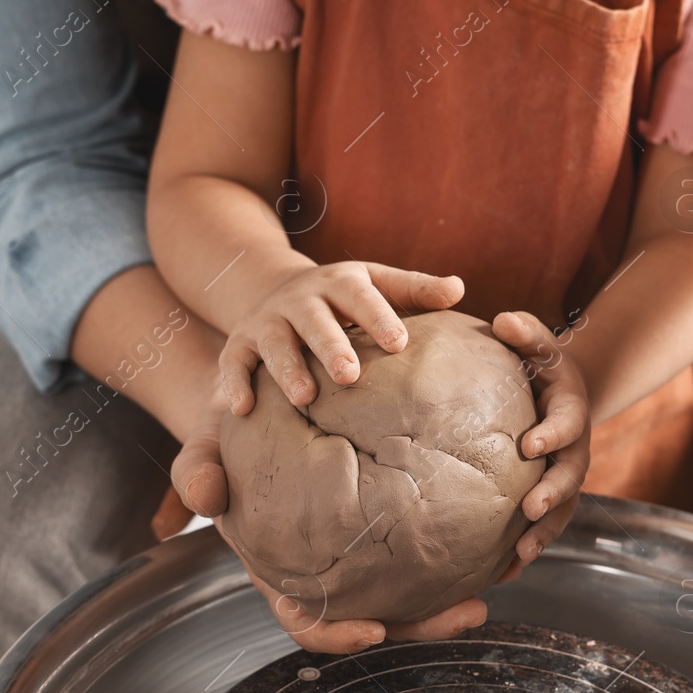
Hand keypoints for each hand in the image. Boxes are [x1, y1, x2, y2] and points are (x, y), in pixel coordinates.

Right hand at [163, 361, 487, 652]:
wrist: (255, 414)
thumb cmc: (225, 444)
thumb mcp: (202, 454)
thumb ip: (196, 474)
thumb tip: (201, 495)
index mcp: (282, 573)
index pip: (307, 625)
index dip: (339, 637)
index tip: (374, 632)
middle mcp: (328, 573)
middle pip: (380, 618)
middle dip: (426, 625)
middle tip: (473, 610)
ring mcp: (362, 552)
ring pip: (413, 588)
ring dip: (457, 592)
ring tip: (503, 574)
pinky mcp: (389, 522)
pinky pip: (427, 543)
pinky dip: (460, 546)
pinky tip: (499, 531)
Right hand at [220, 261, 463, 413]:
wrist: (273, 287)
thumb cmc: (342, 296)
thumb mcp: (375, 282)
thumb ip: (416, 290)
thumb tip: (459, 289)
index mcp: (339, 284)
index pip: (362, 298)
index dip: (378, 318)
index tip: (399, 344)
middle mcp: (300, 301)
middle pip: (315, 321)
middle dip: (331, 346)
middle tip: (350, 375)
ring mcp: (267, 322)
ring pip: (275, 344)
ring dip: (287, 369)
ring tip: (305, 398)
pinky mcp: (240, 343)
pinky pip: (234, 362)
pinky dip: (235, 383)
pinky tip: (244, 409)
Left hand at [491, 311, 590, 581]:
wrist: (557, 394)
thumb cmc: (538, 364)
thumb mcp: (537, 342)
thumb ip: (525, 330)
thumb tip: (503, 320)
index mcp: (571, 413)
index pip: (568, 425)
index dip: (553, 436)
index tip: (530, 447)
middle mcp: (574, 452)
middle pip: (571, 478)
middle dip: (552, 496)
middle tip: (529, 511)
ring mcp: (564, 480)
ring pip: (562, 514)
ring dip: (543, 535)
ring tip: (519, 557)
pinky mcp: (549, 501)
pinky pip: (541, 531)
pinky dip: (525, 553)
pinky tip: (500, 576)